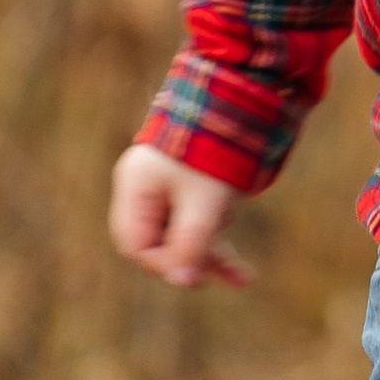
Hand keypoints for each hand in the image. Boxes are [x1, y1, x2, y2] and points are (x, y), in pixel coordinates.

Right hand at [108, 143, 251, 288]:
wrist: (238, 98)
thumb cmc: (214, 150)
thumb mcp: (205, 202)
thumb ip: (192, 242)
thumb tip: (184, 281)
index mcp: (136, 188)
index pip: (137, 245)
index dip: (163, 264)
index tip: (196, 274)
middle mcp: (146, 188)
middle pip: (160, 243)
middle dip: (194, 259)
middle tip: (227, 277)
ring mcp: (167, 186)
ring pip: (184, 235)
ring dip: (213, 252)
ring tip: (243, 270)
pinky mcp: (191, 185)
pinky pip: (198, 223)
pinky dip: (219, 241)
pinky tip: (243, 275)